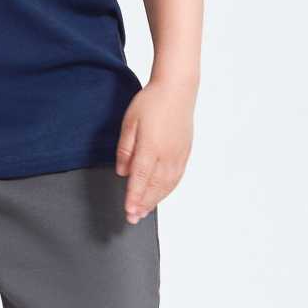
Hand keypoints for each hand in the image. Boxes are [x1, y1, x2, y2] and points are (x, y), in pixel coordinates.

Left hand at [116, 79, 194, 223]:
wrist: (177, 90)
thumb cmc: (151, 102)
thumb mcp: (129, 122)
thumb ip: (125, 149)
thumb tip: (122, 171)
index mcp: (151, 146)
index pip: (140, 178)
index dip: (134, 197)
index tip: (128, 211)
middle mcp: (167, 154)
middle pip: (155, 186)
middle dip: (143, 204)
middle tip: (133, 218)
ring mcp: (178, 154)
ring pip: (167, 185)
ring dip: (155, 200)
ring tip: (144, 212)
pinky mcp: (185, 152)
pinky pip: (176, 177)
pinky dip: (167, 190)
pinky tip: (160, 196)